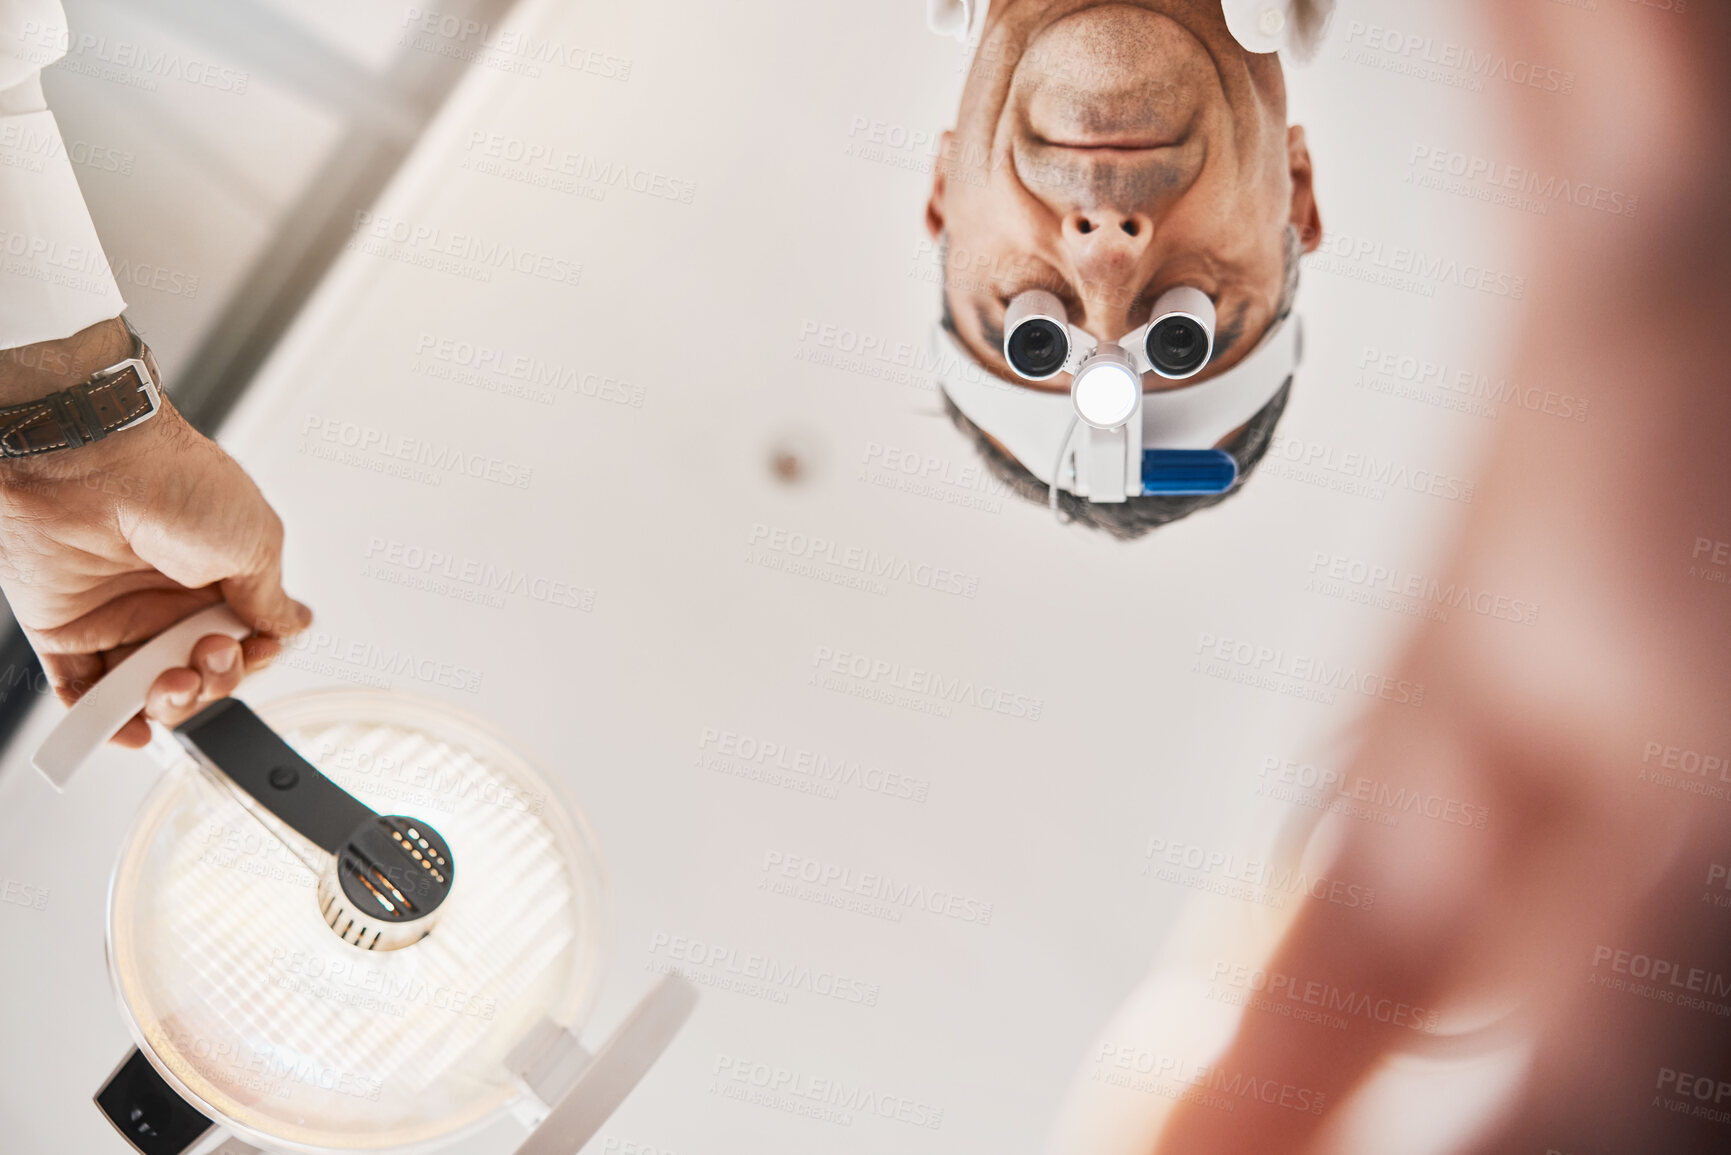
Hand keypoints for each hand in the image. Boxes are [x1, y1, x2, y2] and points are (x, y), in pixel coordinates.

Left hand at [0, 318, 310, 745]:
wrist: (95, 463)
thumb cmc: (177, 484)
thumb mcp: (256, 541)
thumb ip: (270, 598)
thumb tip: (294, 623)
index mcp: (218, 576)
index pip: (243, 642)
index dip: (252, 658)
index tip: (254, 649)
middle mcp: (168, 598)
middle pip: (199, 672)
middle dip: (213, 680)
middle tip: (209, 655)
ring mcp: (117, 615)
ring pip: (147, 690)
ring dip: (169, 704)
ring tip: (172, 683)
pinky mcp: (65, 627)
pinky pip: (82, 689)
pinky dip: (103, 720)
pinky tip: (131, 729)